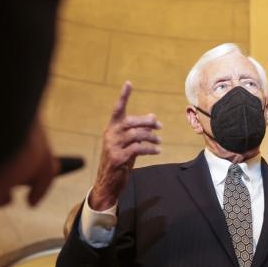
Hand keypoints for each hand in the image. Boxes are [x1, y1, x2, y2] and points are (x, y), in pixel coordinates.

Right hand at [89, 81, 161, 209]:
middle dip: (147, 122)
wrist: (108, 183)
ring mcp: (113, 146)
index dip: (123, 96)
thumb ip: (138, 131)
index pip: (118, 109)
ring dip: (151, 137)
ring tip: (159, 141)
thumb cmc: (119, 161)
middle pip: (130, 122)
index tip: (129, 83)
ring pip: (136, 135)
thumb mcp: (129, 144)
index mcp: (111, 129)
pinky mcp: (118, 158)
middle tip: (159, 126)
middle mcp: (110, 135)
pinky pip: (138, 149)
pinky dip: (150, 148)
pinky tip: (157, 150)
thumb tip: (152, 117)